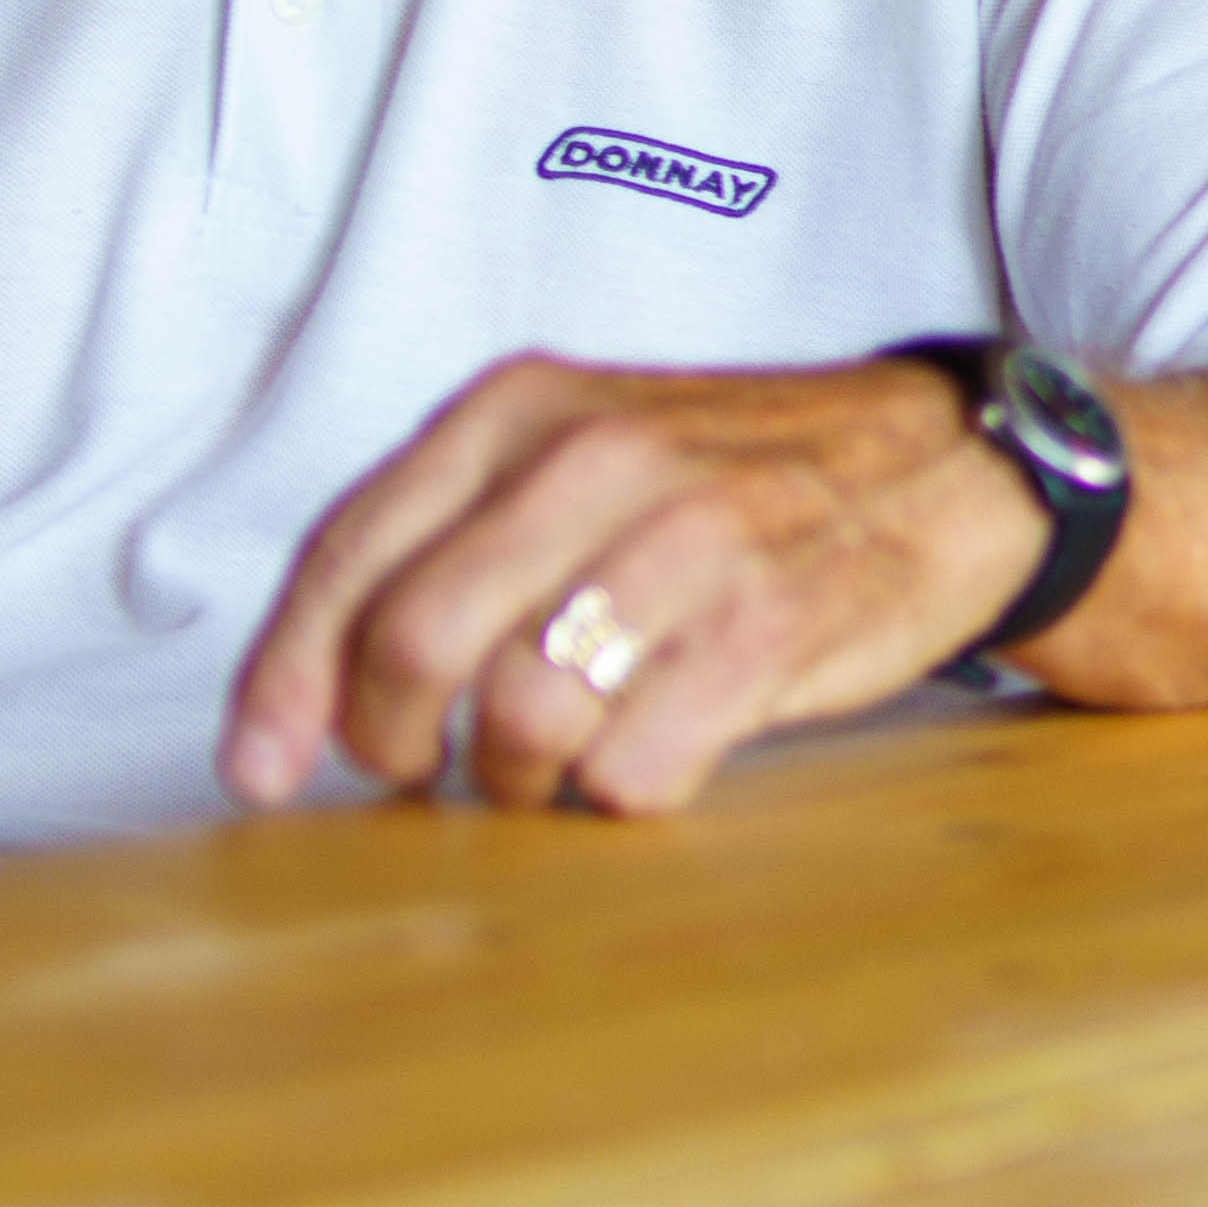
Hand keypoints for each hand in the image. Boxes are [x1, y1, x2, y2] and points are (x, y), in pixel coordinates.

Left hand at [217, 353, 1049, 818]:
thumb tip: (308, 701)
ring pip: (519, 713)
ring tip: (548, 772)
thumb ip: (451, 541)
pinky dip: (616, 796)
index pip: (350, 557)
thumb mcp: (577, 455)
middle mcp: (593, 459)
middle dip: (391, 741)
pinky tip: (640, 768)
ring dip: (514, 778)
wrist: (947, 465)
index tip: (260, 771)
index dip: (285, 682)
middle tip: (420, 776)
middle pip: (414, 643)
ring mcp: (688, 539)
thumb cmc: (732, 485)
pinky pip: (634, 765)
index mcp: (520, 410)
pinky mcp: (771, 625)